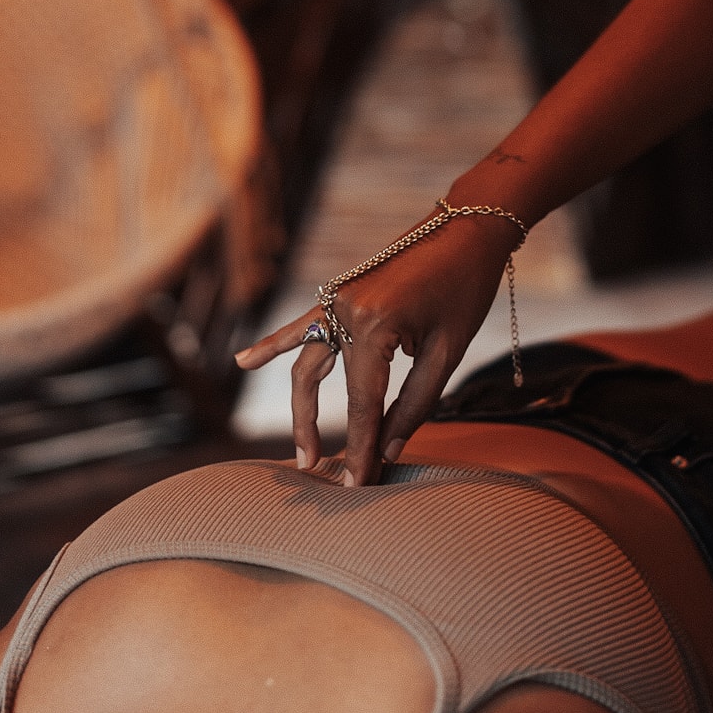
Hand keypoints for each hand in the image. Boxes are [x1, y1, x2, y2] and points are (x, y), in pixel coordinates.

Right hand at [234, 207, 519, 483]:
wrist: (469, 226)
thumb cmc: (467, 288)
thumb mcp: (449, 351)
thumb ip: (415, 404)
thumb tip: (388, 451)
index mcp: (376, 324)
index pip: (363, 402)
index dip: (362, 447)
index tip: (358, 486)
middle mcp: (345, 309)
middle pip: (326, 386)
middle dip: (323, 434)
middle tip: (325, 476)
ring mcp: (337, 297)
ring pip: (307, 362)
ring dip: (302, 408)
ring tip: (302, 453)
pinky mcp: (340, 291)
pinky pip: (301, 325)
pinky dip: (274, 345)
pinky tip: (243, 362)